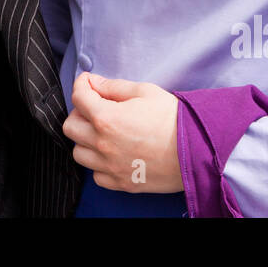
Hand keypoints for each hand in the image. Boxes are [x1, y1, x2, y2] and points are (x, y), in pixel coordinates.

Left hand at [63, 72, 182, 192]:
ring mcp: (110, 166)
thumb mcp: (144, 92)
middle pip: (70, 127)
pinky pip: (96, 175)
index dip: (82, 84)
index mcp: (106, 118)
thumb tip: (94, 83)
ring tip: (104, 133)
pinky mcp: (120, 183)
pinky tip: (113, 154)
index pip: (78, 97)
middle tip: (96, 108)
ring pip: (79, 153)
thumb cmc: (174, 119)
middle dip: (80, 113)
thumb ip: (113, 87)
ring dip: (86, 140)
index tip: (88, 83)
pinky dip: (99, 164)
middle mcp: (102, 144)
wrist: (197, 150)